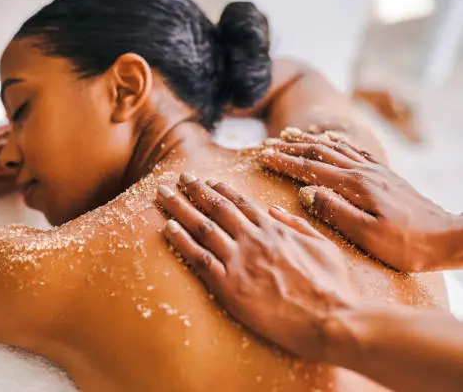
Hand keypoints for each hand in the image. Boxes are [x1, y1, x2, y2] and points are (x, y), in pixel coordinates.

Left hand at [156, 173, 356, 360]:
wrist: (330, 318)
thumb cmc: (332, 286)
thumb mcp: (323, 246)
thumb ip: (297, 224)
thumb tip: (274, 211)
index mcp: (273, 230)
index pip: (240, 203)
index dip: (220, 190)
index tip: (207, 181)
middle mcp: (252, 239)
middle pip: (216, 208)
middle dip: (195, 190)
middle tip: (179, 177)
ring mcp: (239, 261)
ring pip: (202, 227)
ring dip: (180, 208)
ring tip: (164, 194)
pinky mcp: (228, 286)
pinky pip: (198, 258)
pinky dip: (181, 240)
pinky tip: (167, 227)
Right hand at [258, 128, 455, 271]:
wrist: (449, 237)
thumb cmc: (407, 244)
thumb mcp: (367, 234)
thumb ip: (334, 211)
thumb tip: (305, 191)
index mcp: (356, 186)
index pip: (311, 169)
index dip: (284, 161)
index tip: (263, 156)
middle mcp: (364, 172)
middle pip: (320, 152)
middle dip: (292, 147)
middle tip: (269, 144)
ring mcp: (376, 171)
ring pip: (336, 148)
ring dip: (311, 141)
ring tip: (292, 135)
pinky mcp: (385, 175)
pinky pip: (354, 151)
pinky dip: (336, 143)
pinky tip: (331, 141)